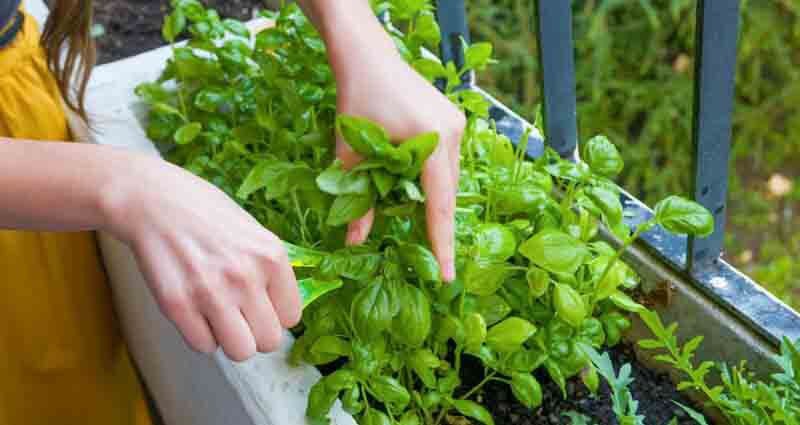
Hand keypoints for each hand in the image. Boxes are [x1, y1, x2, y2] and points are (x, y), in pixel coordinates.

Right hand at [104, 155, 300, 360]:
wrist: (152, 200)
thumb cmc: (204, 213)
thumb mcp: (253, 231)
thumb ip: (270, 269)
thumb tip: (282, 309)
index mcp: (271, 256)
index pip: (291, 317)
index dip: (275, 314)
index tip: (261, 305)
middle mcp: (246, 277)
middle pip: (269, 341)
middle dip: (255, 332)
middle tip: (239, 315)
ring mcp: (212, 293)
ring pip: (240, 352)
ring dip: (230, 339)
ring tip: (218, 316)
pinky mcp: (178, 305)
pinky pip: (204, 346)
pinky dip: (201, 335)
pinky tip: (195, 310)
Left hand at [336, 53, 464, 281]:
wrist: (366, 56)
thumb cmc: (355, 99)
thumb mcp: (352, 153)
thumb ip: (357, 200)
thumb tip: (354, 242)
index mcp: (432, 141)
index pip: (440, 204)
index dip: (442, 243)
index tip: (447, 275)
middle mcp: (452, 133)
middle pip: (447, 193)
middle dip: (436, 224)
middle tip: (430, 259)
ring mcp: (456, 124)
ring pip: (448, 178)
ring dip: (433, 200)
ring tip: (418, 225)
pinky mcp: (452, 119)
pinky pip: (446, 162)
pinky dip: (432, 180)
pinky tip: (416, 190)